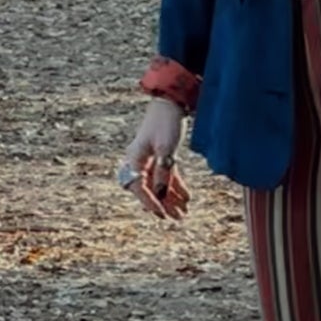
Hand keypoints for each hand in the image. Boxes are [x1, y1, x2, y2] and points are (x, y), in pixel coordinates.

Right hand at [119, 98, 189, 219]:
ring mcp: (150, 160)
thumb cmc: (165, 123)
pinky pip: (166, 176)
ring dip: (171, 198)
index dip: (150, 201)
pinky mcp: (161, 157)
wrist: (171, 102)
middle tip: (176, 218)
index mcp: (134, 159)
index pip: (139, 187)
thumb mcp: (166, 149)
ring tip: (183, 213)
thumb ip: (162, 173)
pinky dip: (175, 186)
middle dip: (163, 204)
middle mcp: (139, 162)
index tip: (162, 213)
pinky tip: (186, 198)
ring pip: (159, 184)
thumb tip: (160, 195)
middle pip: (149, 189)